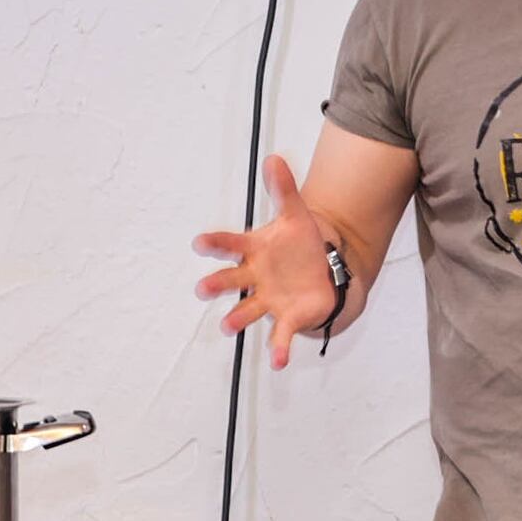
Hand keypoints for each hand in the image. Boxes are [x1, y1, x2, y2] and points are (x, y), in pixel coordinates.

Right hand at [193, 155, 337, 369]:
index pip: (230, 244)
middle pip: (230, 280)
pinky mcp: (286, 318)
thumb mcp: (296, 215)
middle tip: (201, 288)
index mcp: (255, 251)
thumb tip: (275, 157)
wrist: (322, 272)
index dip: (215, 243)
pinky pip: (279, 335)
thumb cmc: (300, 245)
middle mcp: (255, 277)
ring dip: (236, 319)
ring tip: (226, 326)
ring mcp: (268, 299)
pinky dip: (277, 350)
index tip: (200, 242)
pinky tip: (277, 363)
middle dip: (215, 284)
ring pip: (247, 311)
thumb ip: (284, 189)